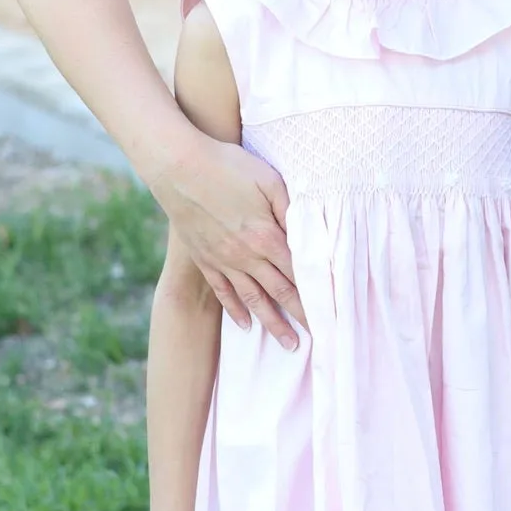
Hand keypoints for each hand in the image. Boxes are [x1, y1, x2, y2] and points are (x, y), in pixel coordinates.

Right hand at [152, 130, 304, 345]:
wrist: (177, 167)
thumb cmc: (227, 166)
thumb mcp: (268, 180)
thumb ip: (290, 208)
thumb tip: (308, 232)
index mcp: (267, 236)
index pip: (299, 273)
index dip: (317, 295)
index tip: (333, 313)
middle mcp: (246, 256)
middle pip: (281, 293)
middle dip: (301, 318)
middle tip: (321, 340)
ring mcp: (223, 260)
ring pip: (253, 300)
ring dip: (272, 324)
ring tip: (289, 344)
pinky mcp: (204, 258)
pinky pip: (223, 291)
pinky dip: (236, 310)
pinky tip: (245, 325)